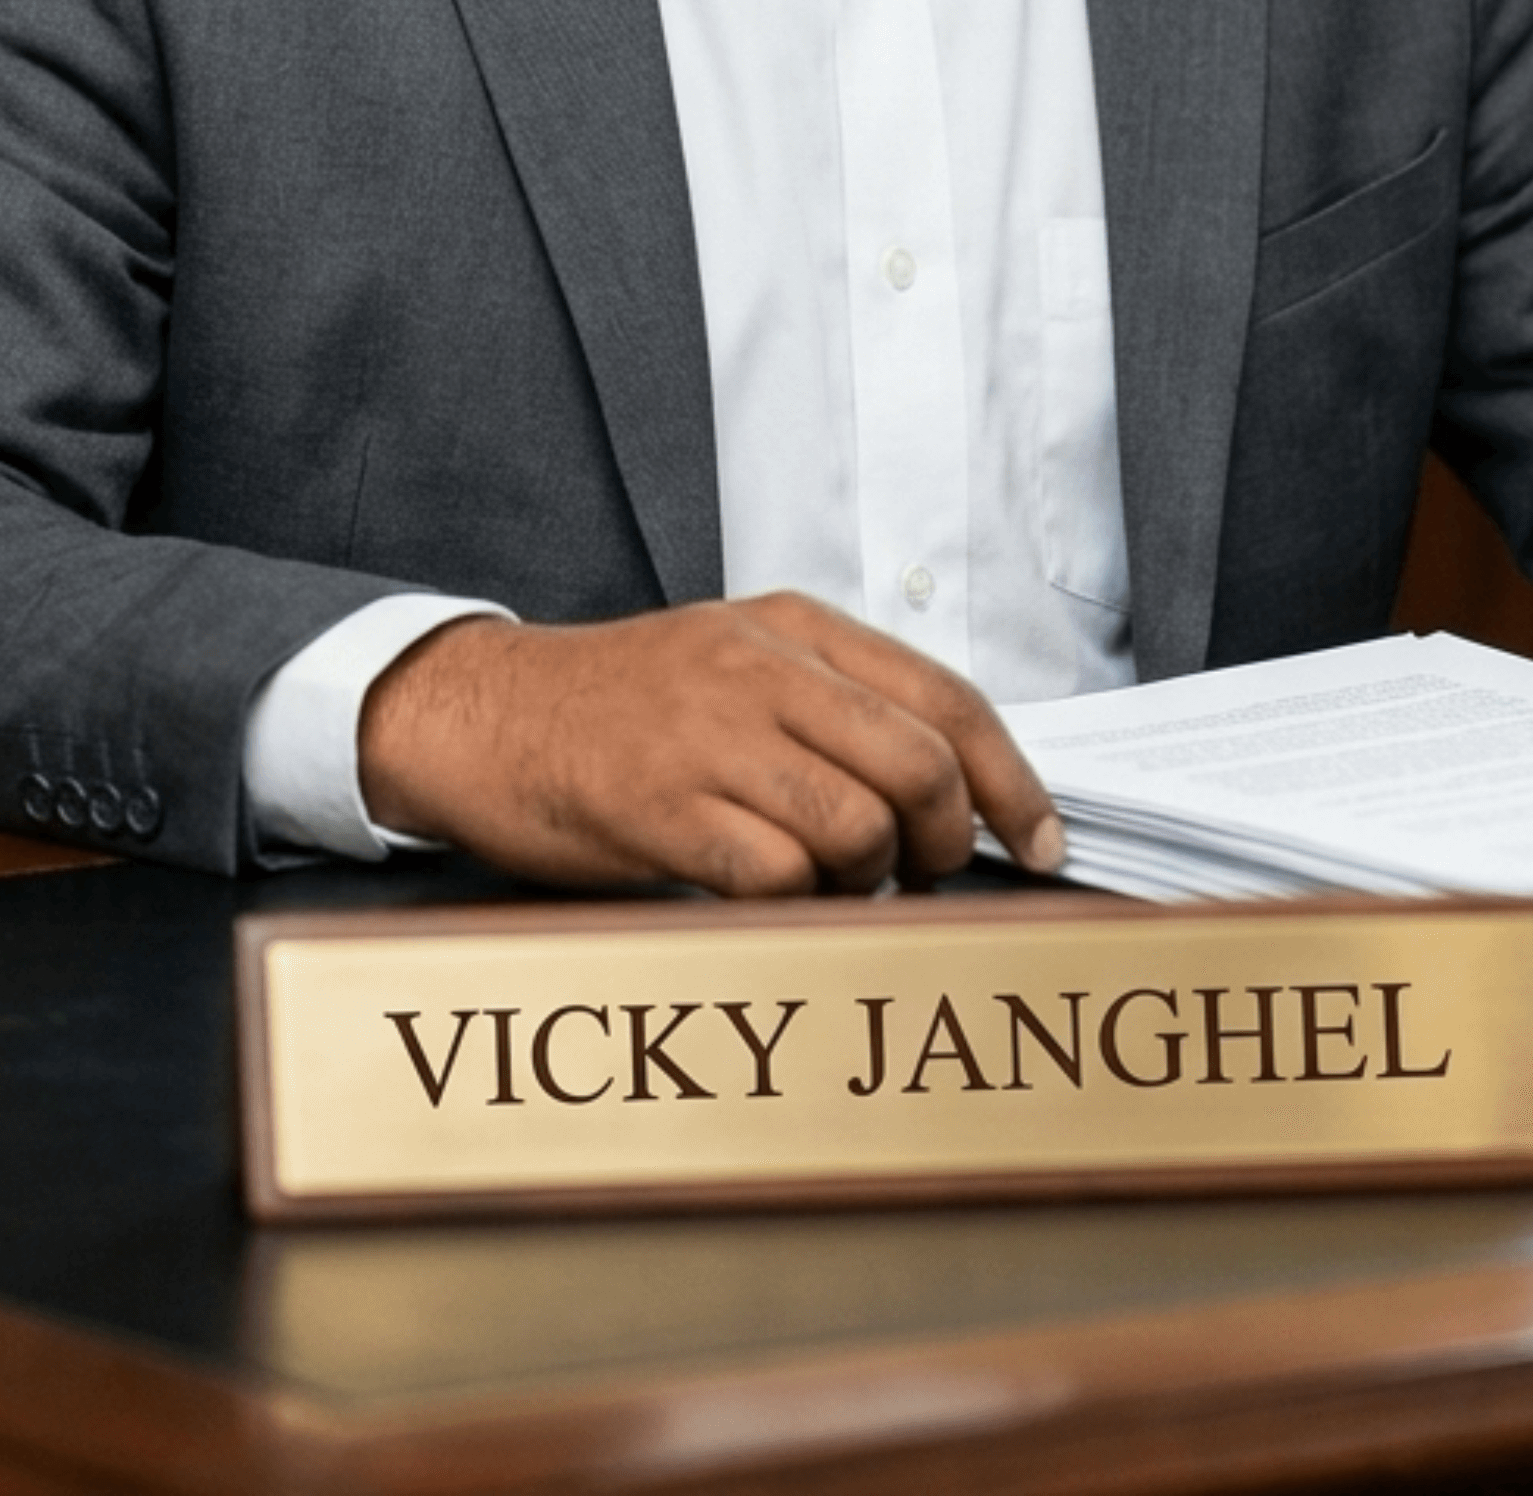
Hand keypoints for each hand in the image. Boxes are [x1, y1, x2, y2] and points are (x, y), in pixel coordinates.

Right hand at [358, 592, 1066, 895]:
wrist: (490, 713)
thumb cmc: (627, 705)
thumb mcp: (740, 663)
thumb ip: (838, 706)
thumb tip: (958, 794)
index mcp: (795, 627)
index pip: (946, 698)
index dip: (1011, 780)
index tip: (1041, 840)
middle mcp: (761, 670)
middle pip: (919, 766)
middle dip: (945, 841)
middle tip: (924, 874)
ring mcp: (709, 736)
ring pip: (857, 827)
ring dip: (865, 879)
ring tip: (830, 882)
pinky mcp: (660, 806)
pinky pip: (775, 875)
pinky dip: (794, 904)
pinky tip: (769, 896)